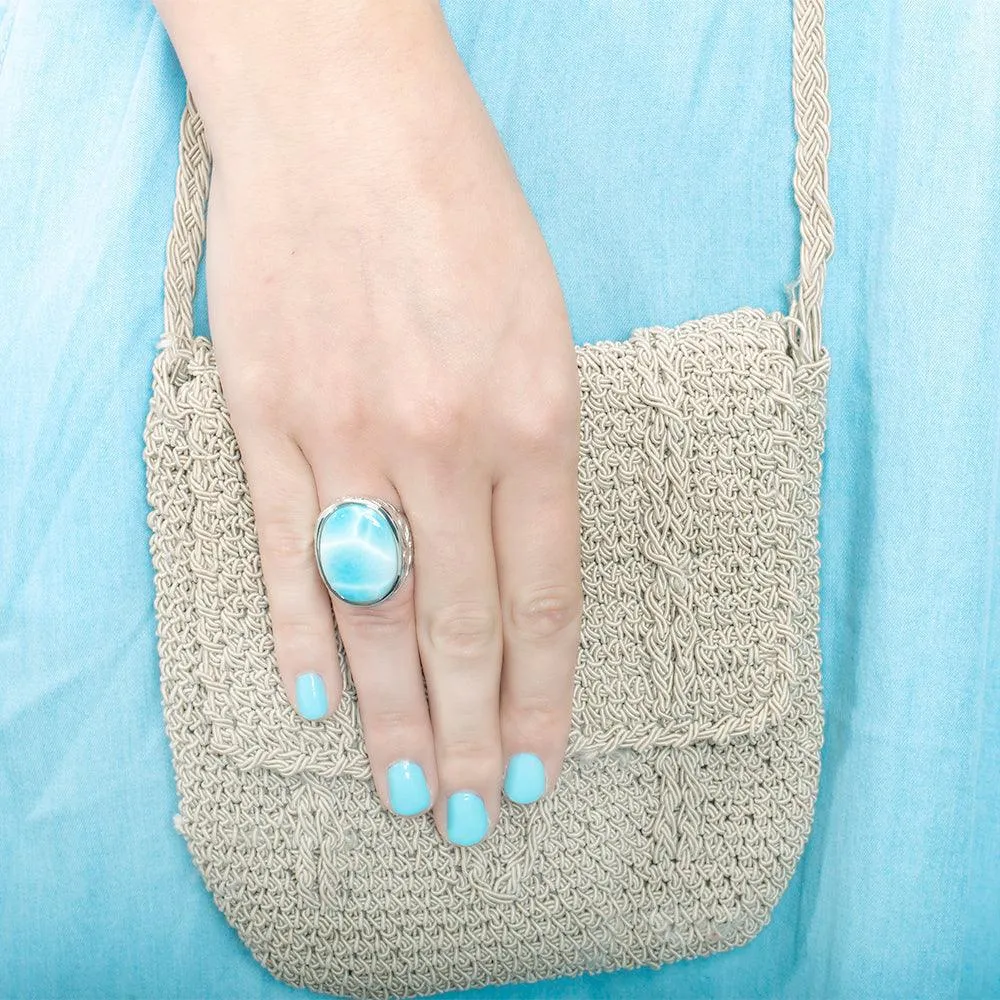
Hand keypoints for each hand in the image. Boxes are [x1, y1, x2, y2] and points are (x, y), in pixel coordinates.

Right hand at [157, 0, 582, 845]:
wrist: (345, 116)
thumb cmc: (460, 211)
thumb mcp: (542, 327)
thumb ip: (532, 452)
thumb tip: (510, 566)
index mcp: (534, 419)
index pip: (543, 598)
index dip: (540, 694)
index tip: (537, 763)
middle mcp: (442, 443)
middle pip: (459, 626)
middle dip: (467, 730)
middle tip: (469, 814)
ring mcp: (346, 434)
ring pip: (371, 610)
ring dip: (388, 710)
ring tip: (401, 787)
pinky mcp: (267, 416)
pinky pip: (281, 550)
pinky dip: (297, 631)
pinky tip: (315, 698)